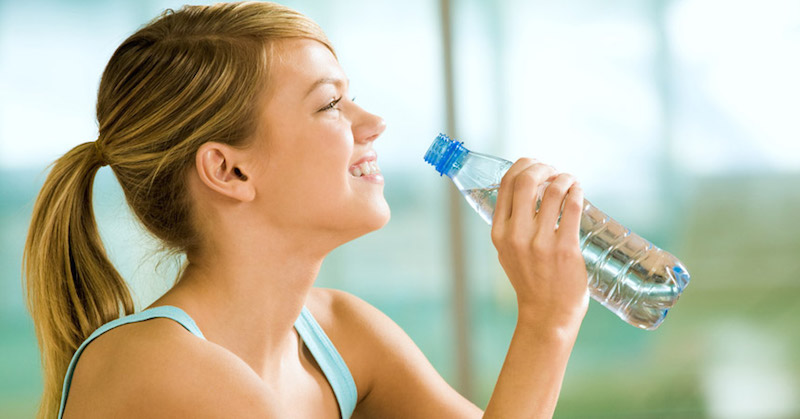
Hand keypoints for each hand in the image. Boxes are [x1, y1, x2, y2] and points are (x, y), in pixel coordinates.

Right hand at [490, 158, 588, 331]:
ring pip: (553, 190)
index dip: (523, 166)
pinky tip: (578, 191)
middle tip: (554, 171)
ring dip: (564, 177)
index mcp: (499, 233)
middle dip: (543, 167)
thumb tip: (526, 191)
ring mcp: (541, 242)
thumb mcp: (508, 252)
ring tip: (570, 180)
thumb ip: (511, 225)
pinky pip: (573, 207)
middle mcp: (517, 235)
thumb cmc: (531, 281)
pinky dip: (576, 191)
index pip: (505, 184)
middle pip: (526, 180)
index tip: (536, 165)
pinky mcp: (565, 249)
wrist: (547, 314)